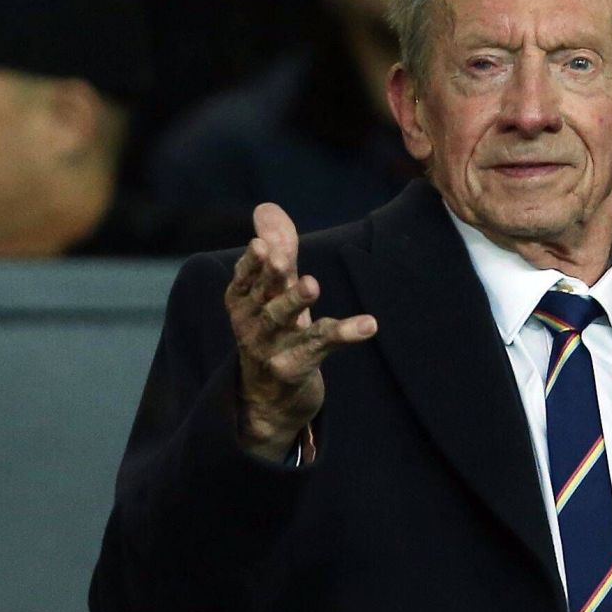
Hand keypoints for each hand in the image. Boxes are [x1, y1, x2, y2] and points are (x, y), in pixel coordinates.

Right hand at [225, 203, 376, 460]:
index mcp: (242, 303)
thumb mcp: (275, 294)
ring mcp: (270, 350)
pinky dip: (346, 333)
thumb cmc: (275, 335)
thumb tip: (267, 209)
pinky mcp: (293, 369)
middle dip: (272, 277)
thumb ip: (278, 252)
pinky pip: (320, 347)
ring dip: (295, 302)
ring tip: (312, 284)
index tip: (262, 244)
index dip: (253, 262)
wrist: (269, 402)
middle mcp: (251, 325)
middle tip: (284, 259)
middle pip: (263, 298)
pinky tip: (370, 324)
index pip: (245, 278)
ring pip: (282, 323)